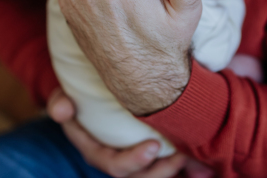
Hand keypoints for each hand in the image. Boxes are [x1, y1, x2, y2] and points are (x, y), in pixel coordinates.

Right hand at [47, 88, 187, 177]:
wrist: (93, 95)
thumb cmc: (79, 96)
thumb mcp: (64, 97)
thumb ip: (60, 102)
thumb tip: (62, 109)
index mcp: (97, 151)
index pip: (112, 163)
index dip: (132, 160)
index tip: (153, 147)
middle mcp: (118, 159)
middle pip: (140, 177)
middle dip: (161, 170)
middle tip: (180, 156)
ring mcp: (135, 159)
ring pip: (157, 175)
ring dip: (177, 170)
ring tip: (195, 160)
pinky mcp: (152, 155)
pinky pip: (168, 167)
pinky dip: (188, 169)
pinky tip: (206, 168)